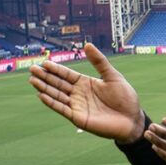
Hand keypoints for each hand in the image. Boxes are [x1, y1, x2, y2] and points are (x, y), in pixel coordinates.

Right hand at [29, 43, 144, 142]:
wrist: (133, 119)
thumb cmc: (125, 98)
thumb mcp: (113, 76)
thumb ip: (99, 62)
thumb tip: (87, 45)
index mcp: (85, 83)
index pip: (66, 74)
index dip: (55, 69)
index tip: (44, 62)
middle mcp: (78, 94)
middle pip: (58, 83)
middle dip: (45, 76)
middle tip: (32, 69)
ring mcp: (77, 106)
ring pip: (57, 95)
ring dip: (45, 88)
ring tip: (32, 80)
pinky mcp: (78, 118)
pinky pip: (62, 109)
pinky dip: (52, 102)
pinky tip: (42, 95)